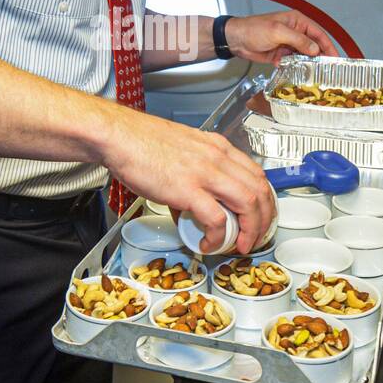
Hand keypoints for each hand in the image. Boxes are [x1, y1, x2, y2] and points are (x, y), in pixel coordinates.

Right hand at [102, 110, 275, 254]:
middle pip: (260, 190)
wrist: (118, 137)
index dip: (264, 200)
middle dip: (264, 219)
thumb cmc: (140, 142)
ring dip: (250, 230)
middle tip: (255, 236)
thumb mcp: (181, 152)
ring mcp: (205, 172)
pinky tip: (207, 243)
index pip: (256, 174)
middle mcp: (217, 157)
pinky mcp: (188, 189)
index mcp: (217, 147)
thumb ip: (194, 175)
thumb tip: (191, 206)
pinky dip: (217, 236)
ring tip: (239, 244)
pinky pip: (217, 219)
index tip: (259, 217)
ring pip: (248, 204)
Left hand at [224, 10, 339, 64]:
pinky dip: (296, 68)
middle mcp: (295, 32)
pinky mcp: (281, 55)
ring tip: (315, 74)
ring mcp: (288, 44)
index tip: (335, 57)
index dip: (328, 46)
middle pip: (313, 46)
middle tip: (327, 69)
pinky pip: (294, 62)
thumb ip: (298, 40)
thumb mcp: (278, 32)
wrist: (236, 39)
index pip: (319, 34)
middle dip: (320, 57)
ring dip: (308, 64)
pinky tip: (298, 73)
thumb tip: (314, 49)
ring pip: (304, 56)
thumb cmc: (253, 29)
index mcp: (297, 22)